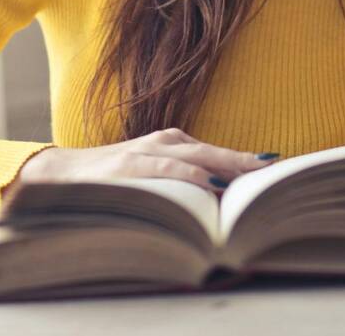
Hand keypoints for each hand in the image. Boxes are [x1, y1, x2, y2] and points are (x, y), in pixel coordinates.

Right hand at [15, 128, 277, 192]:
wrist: (63, 175)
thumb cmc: (115, 182)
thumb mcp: (155, 179)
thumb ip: (185, 184)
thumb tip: (224, 203)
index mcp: (175, 144)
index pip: (220, 153)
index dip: (250, 162)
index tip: (281, 170)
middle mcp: (167, 142)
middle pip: (217, 152)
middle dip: (249, 163)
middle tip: (280, 171)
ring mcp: (148, 151)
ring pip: (198, 157)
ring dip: (228, 167)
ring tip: (255, 176)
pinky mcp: (131, 164)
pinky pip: (168, 169)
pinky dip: (191, 176)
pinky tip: (211, 183)